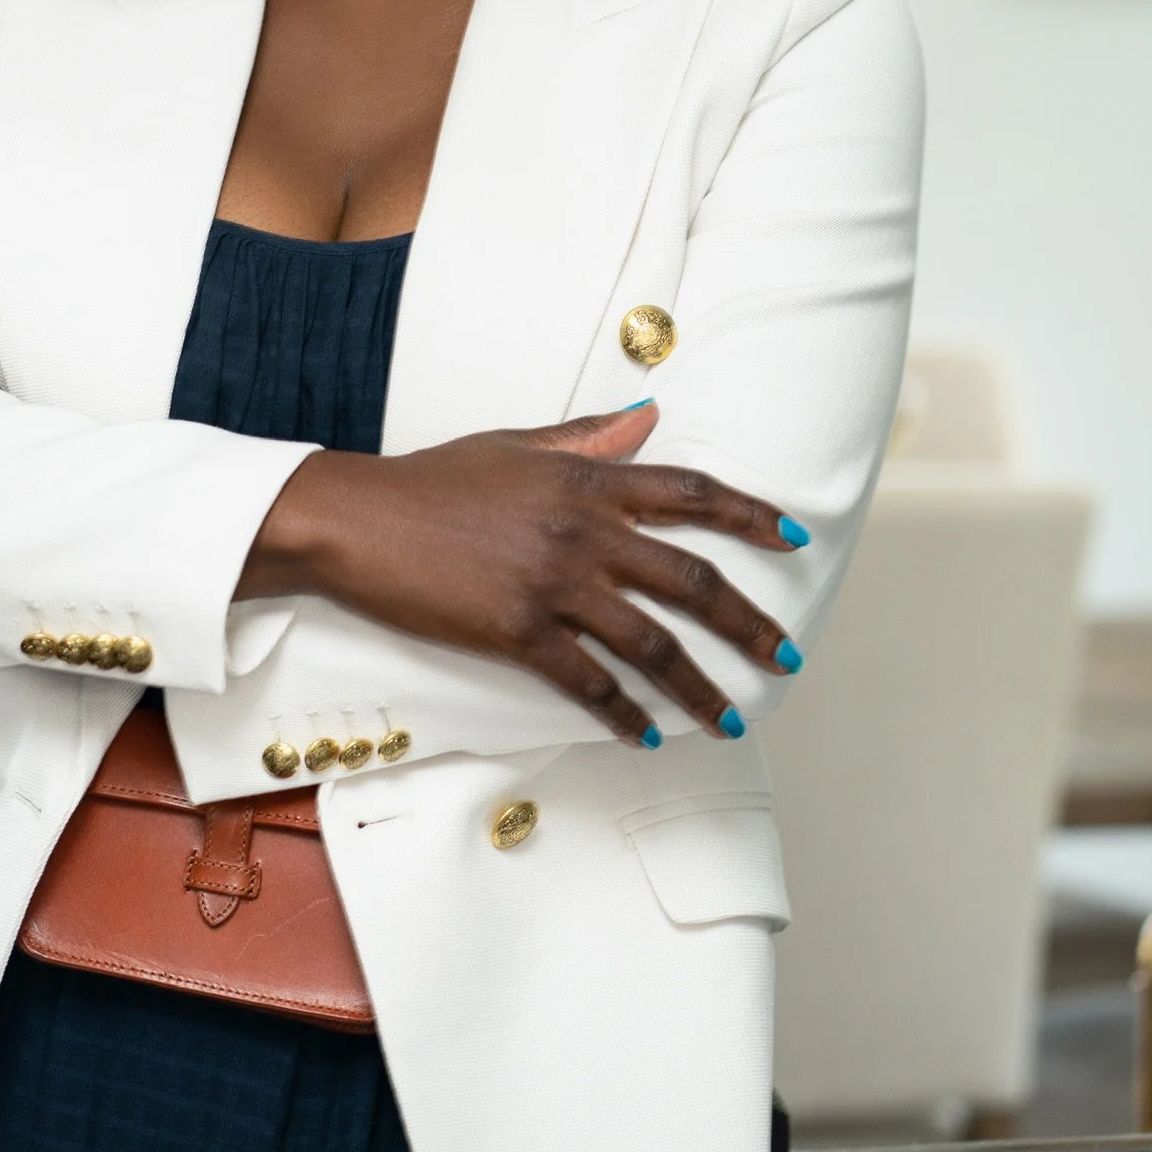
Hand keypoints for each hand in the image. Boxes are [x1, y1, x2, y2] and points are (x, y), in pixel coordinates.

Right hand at [238, 405, 807, 743]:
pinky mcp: (518, 631)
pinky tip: (642, 735)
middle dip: (748, 622)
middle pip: (691, 579)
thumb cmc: (434, 478)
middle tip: (785, 655)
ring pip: (651, 643)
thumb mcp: (516, 444)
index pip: (690, 492)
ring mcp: (553, 583)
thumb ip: (589, 437)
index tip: (790, 536)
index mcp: (586, 479)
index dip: (748, 515)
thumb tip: (649, 416)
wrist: (360, 518)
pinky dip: (622, 713)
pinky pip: (588, 682)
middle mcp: (584, 530)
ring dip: (698, 687)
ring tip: (728, 718)